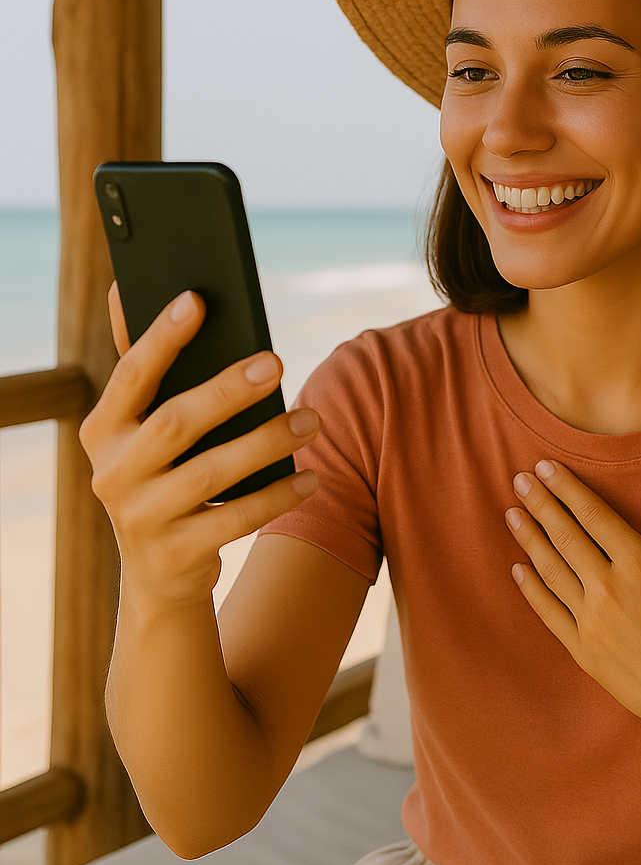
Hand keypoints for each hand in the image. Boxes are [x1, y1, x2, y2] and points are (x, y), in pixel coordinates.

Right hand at [80, 283, 319, 610]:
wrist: (159, 577)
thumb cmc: (161, 479)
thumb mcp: (142, 433)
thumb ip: (143, 371)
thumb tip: (124, 288)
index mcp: (103, 431)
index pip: (131, 375)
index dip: (161, 337)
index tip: (196, 300)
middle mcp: (112, 474)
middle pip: (175, 423)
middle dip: (227, 390)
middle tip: (275, 362)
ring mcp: (140, 519)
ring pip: (210, 473)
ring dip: (267, 442)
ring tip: (313, 420)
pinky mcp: (175, 555)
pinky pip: (235, 520)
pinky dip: (277, 496)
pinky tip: (311, 477)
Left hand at [505, 460, 640, 755]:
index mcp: (640, 563)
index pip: (593, 514)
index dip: (566, 487)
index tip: (545, 467)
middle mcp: (608, 588)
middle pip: (565, 535)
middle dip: (540, 503)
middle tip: (519, 479)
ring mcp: (592, 621)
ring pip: (551, 570)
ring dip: (529, 539)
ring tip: (512, 514)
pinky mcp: (584, 650)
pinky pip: (548, 612)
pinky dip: (531, 588)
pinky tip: (519, 569)